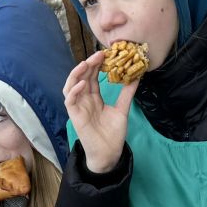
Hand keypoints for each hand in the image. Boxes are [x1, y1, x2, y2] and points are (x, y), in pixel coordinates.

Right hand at [63, 51, 139, 175]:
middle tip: (99, 54)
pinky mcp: (75, 116)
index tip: (106, 54)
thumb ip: (127, 93)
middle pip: (82, 77)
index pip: (92, 77)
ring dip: (76, 74)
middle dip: (88, 64)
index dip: (97, 65)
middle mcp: (84, 100)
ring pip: (71, 86)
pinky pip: (69, 101)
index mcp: (94, 97)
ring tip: (86, 64)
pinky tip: (82, 84)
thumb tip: (137, 76)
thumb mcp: (122, 109)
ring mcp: (78, 107)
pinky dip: (74, 91)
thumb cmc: (113, 133)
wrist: (109, 152)